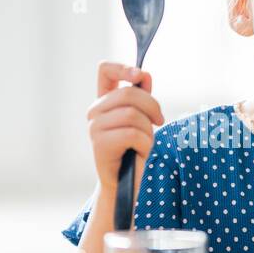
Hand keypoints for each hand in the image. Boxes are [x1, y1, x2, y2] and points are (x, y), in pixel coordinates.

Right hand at [87, 61, 163, 195]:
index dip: (123, 68)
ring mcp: (94, 127)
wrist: (125, 184)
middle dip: (152, 107)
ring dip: (148, 130)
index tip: (139, 75)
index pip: (105, 70)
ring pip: (133, 114)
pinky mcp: (99, 144)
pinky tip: (140, 152)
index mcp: (104, 101)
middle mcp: (95, 112)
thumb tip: (144, 76)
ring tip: (145, 142)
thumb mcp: (142, 120)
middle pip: (128, 94)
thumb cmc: (134, 150)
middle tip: (159, 122)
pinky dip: (145, 144)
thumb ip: (142, 97)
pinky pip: (133, 134)